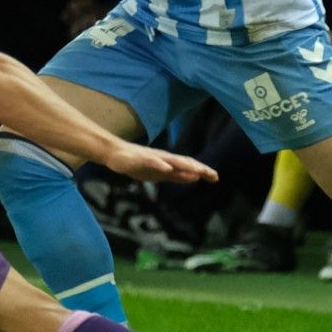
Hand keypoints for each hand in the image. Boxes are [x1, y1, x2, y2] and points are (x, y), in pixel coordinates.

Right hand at [101, 141, 217, 184]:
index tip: (215, 178)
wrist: (115, 154)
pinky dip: (161, 164)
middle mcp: (164, 158)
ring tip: (197, 171)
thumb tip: (195, 178)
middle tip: (214, 176)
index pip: (189, 166)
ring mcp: (153, 157)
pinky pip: (152, 161)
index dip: (202, 171)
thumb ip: (176, 175)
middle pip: (185, 162)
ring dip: (185, 166)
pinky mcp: (141, 158)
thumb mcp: (160, 174)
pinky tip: (168, 168)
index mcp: (169, 162)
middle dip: (199, 168)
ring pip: (172, 161)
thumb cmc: (138, 164)